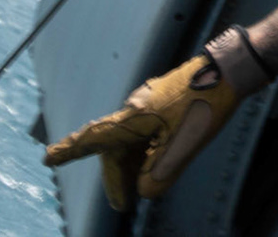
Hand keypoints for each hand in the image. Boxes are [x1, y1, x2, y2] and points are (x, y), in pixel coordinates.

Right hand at [42, 55, 241, 211]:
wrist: (230, 70)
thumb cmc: (204, 105)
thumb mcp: (182, 146)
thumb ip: (160, 173)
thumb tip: (144, 190)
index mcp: (133, 118)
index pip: (94, 139)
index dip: (70, 152)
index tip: (47, 159)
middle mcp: (135, 109)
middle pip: (115, 149)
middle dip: (117, 178)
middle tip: (122, 205)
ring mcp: (149, 104)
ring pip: (132, 141)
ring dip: (134, 165)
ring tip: (142, 188)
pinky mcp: (164, 102)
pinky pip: (146, 131)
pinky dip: (147, 151)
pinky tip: (158, 161)